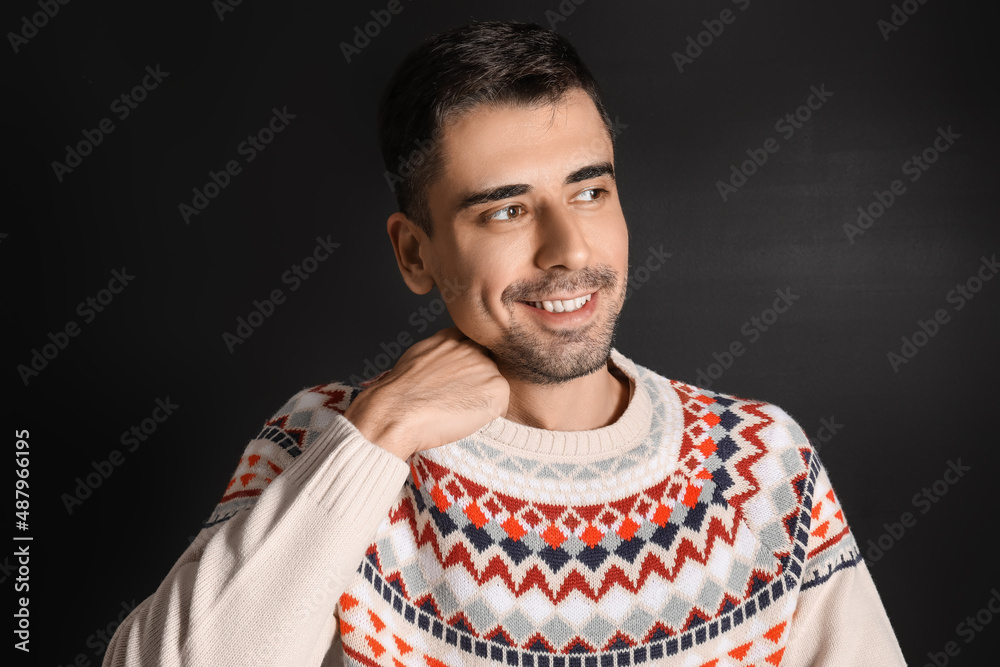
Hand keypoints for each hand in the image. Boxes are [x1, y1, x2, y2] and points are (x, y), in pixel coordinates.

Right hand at [343, 327, 509, 459]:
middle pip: (487, 363)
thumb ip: (440, 352)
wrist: (397, 412)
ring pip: (495, 383)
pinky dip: (490, 414)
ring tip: (458, 410)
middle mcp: (472, 347)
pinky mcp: (497, 388)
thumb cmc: (400, 393)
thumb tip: (448, 362)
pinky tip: (467, 418)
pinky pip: (502, 403)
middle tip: (457, 399)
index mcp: (451, 337)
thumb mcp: (418, 357)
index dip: (468, 363)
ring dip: (483, 397)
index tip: (459, 379)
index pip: (472, 343)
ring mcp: (486, 366)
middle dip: (477, 381)